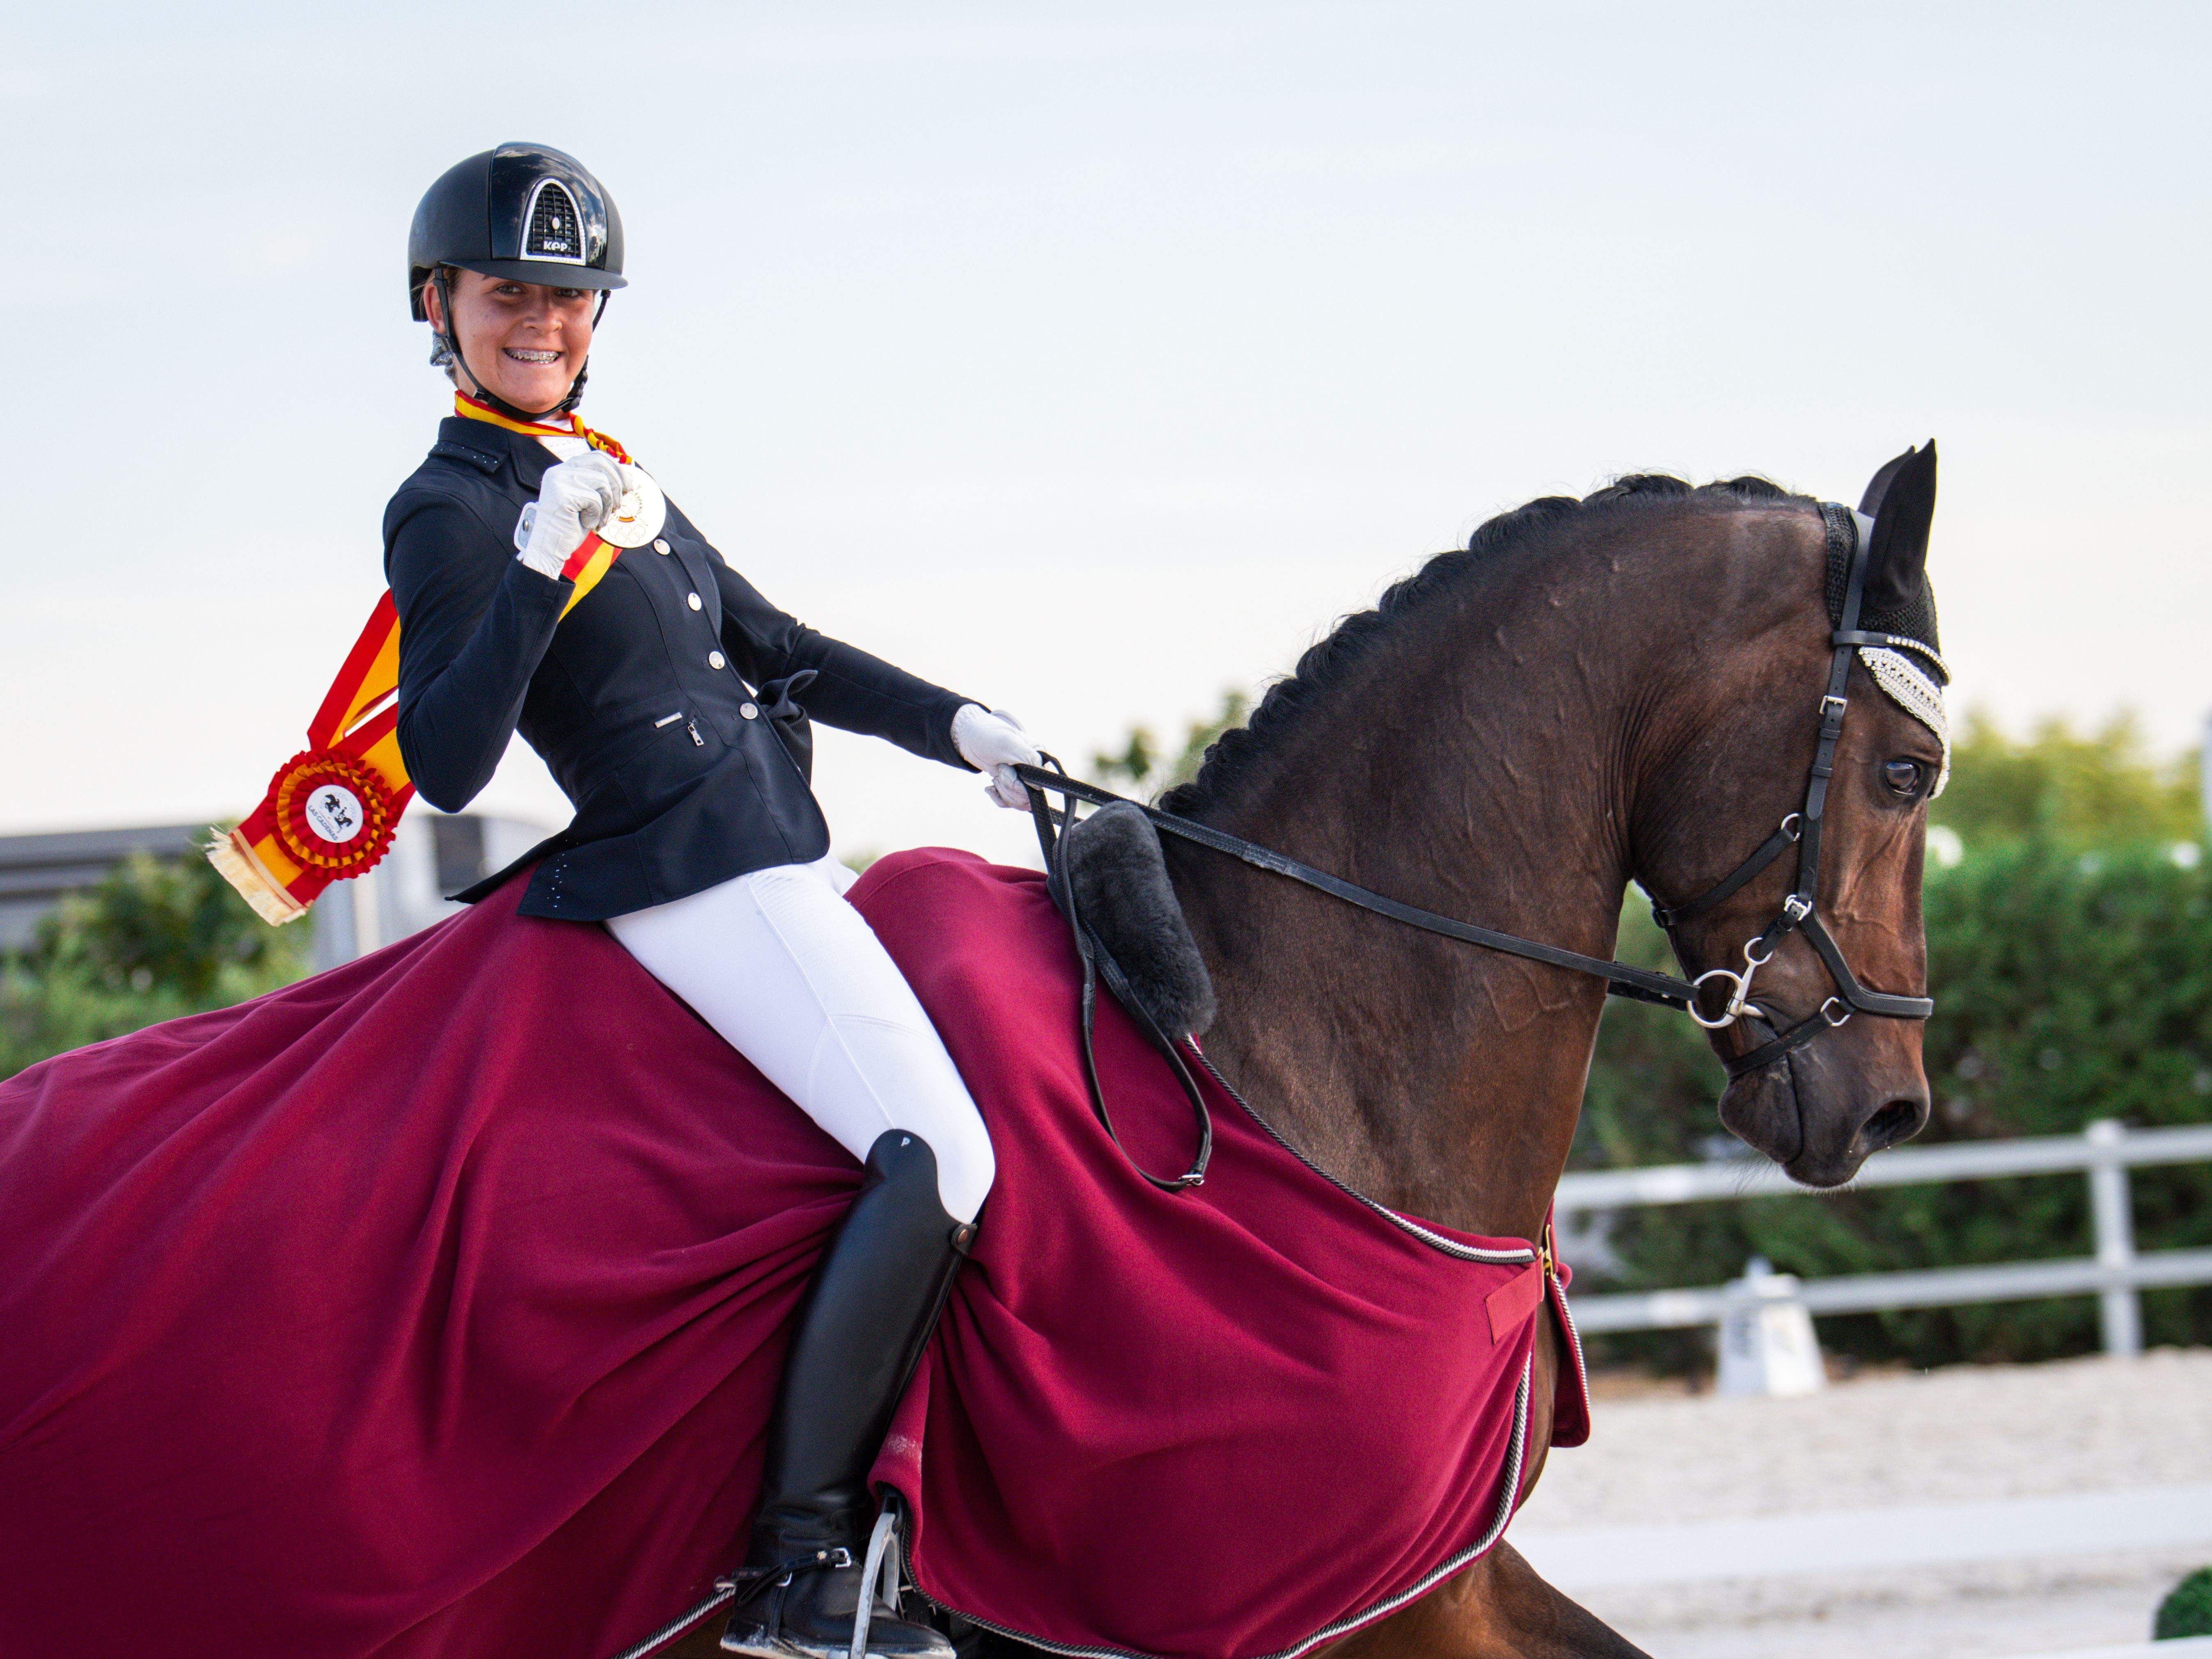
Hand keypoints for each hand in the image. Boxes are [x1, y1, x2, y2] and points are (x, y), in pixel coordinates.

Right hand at [514, 452, 626, 577]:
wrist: (549, 547)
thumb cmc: (570, 526)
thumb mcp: (586, 501)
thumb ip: (597, 486)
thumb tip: (624, 477)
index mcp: (563, 469)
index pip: (596, 457)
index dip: (616, 469)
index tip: (627, 486)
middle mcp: (559, 471)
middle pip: (601, 465)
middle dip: (617, 486)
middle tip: (617, 506)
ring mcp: (560, 481)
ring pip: (602, 483)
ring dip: (606, 506)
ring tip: (599, 520)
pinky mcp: (563, 495)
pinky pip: (595, 500)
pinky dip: (596, 516)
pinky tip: (585, 524)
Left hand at [951, 704, 1042, 808]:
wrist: (973, 739)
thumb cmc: (991, 737)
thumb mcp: (1009, 743)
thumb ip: (1028, 759)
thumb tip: (1038, 786)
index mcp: (1039, 758)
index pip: (1037, 784)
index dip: (1018, 782)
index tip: (1003, 767)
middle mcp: (1035, 771)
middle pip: (1028, 796)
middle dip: (1007, 785)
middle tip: (998, 769)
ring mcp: (1025, 781)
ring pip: (1019, 802)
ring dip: (1002, 790)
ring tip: (995, 775)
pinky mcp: (1013, 789)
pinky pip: (1009, 803)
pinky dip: (998, 796)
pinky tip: (991, 787)